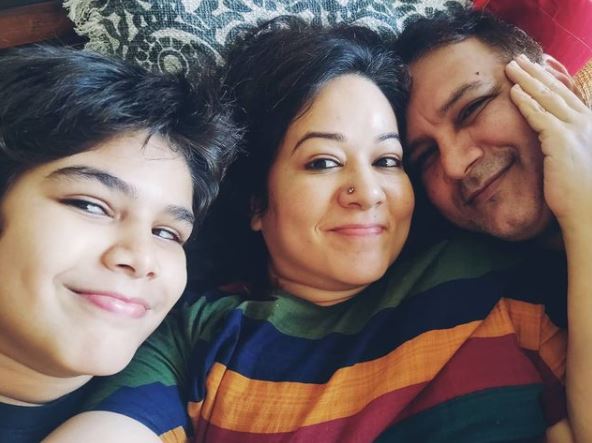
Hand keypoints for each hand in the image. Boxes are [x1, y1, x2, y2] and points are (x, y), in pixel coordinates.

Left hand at [505, 55, 591, 235]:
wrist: (590, 211)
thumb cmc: (583, 194)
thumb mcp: (578, 163)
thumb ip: (567, 147)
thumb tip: (555, 145)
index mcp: (590, 125)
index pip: (568, 95)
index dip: (551, 79)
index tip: (537, 66)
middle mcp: (586, 122)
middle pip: (557, 90)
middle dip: (537, 72)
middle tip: (519, 59)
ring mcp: (575, 129)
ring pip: (547, 97)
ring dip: (527, 80)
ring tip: (511, 67)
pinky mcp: (561, 140)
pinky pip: (538, 115)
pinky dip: (525, 102)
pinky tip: (513, 91)